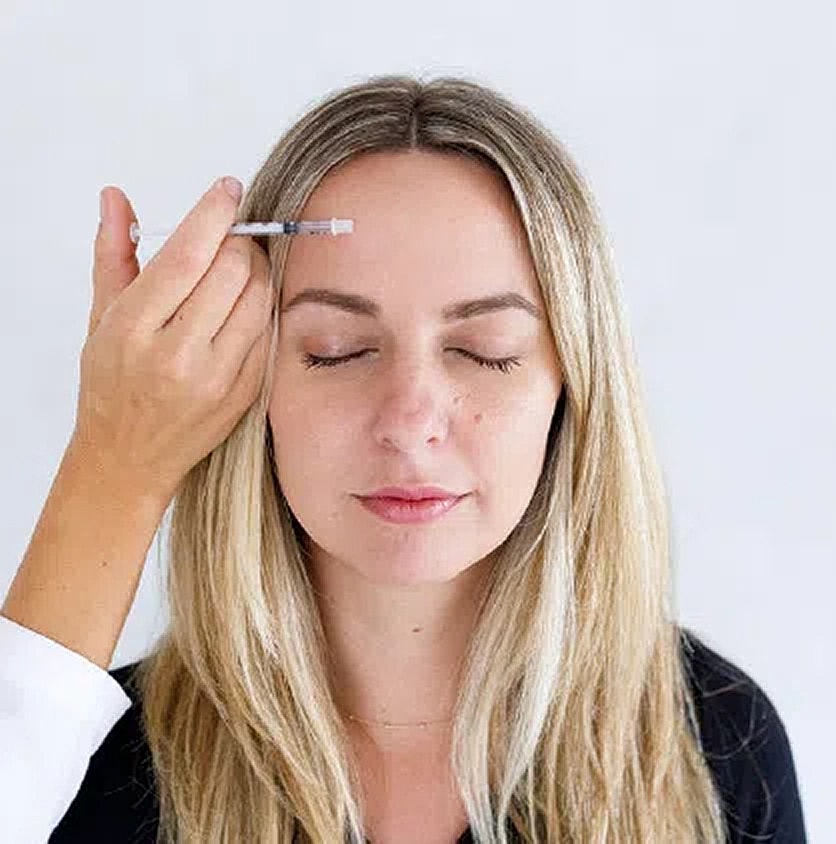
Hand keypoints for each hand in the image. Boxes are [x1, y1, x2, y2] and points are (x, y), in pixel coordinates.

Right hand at [70, 176, 273, 504]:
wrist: (128, 458)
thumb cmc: (110, 384)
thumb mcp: (101, 319)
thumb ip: (113, 254)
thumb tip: (116, 197)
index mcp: (133, 328)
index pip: (185, 255)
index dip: (214, 213)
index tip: (228, 189)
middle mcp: (177, 354)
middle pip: (231, 271)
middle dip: (239, 241)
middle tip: (232, 237)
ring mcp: (216, 378)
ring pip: (259, 298)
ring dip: (257, 270)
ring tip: (241, 267)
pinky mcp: (244, 393)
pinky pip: (269, 331)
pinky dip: (264, 306)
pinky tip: (248, 302)